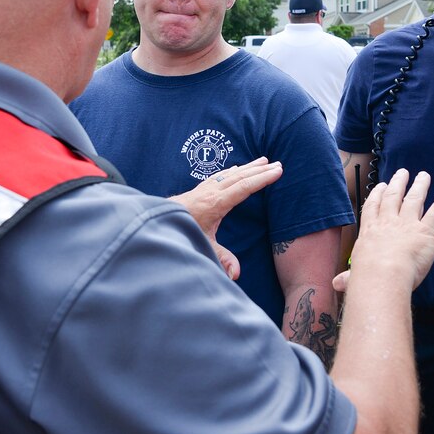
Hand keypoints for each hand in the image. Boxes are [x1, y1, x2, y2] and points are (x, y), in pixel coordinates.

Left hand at [170, 157, 282, 280]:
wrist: (154, 221)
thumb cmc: (179, 232)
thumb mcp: (203, 246)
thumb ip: (221, 258)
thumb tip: (236, 274)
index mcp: (216, 203)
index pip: (244, 187)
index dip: (262, 179)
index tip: (278, 172)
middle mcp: (211, 191)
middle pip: (240, 177)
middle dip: (260, 170)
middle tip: (278, 164)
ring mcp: (204, 189)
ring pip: (231, 173)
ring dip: (249, 167)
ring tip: (264, 159)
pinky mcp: (198, 190)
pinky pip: (220, 175)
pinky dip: (232, 171)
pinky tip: (236, 168)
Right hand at [332, 169, 433, 292]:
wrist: (383, 275)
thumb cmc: (367, 278)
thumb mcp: (354, 275)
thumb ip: (348, 277)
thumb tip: (336, 283)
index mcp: (371, 231)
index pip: (373, 208)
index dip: (378, 195)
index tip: (381, 186)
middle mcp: (389, 222)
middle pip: (393, 197)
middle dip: (398, 184)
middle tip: (402, 173)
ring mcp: (408, 223)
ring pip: (414, 199)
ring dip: (420, 186)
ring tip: (423, 175)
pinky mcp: (427, 230)